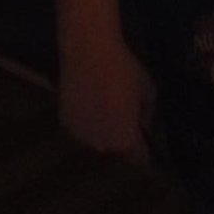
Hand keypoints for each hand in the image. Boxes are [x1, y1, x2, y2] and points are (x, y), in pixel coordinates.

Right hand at [58, 32, 154, 163]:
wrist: (89, 55)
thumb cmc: (125, 72)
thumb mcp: (148, 92)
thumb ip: (147, 115)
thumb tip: (142, 125)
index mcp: (124, 140)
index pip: (138, 158)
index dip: (143, 151)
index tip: (145, 143)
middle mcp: (101, 145)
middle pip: (116, 150)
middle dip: (122, 139)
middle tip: (126, 118)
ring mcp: (80, 136)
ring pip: (97, 140)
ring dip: (103, 132)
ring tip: (107, 108)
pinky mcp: (65, 124)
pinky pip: (82, 129)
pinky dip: (87, 122)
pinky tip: (91, 103)